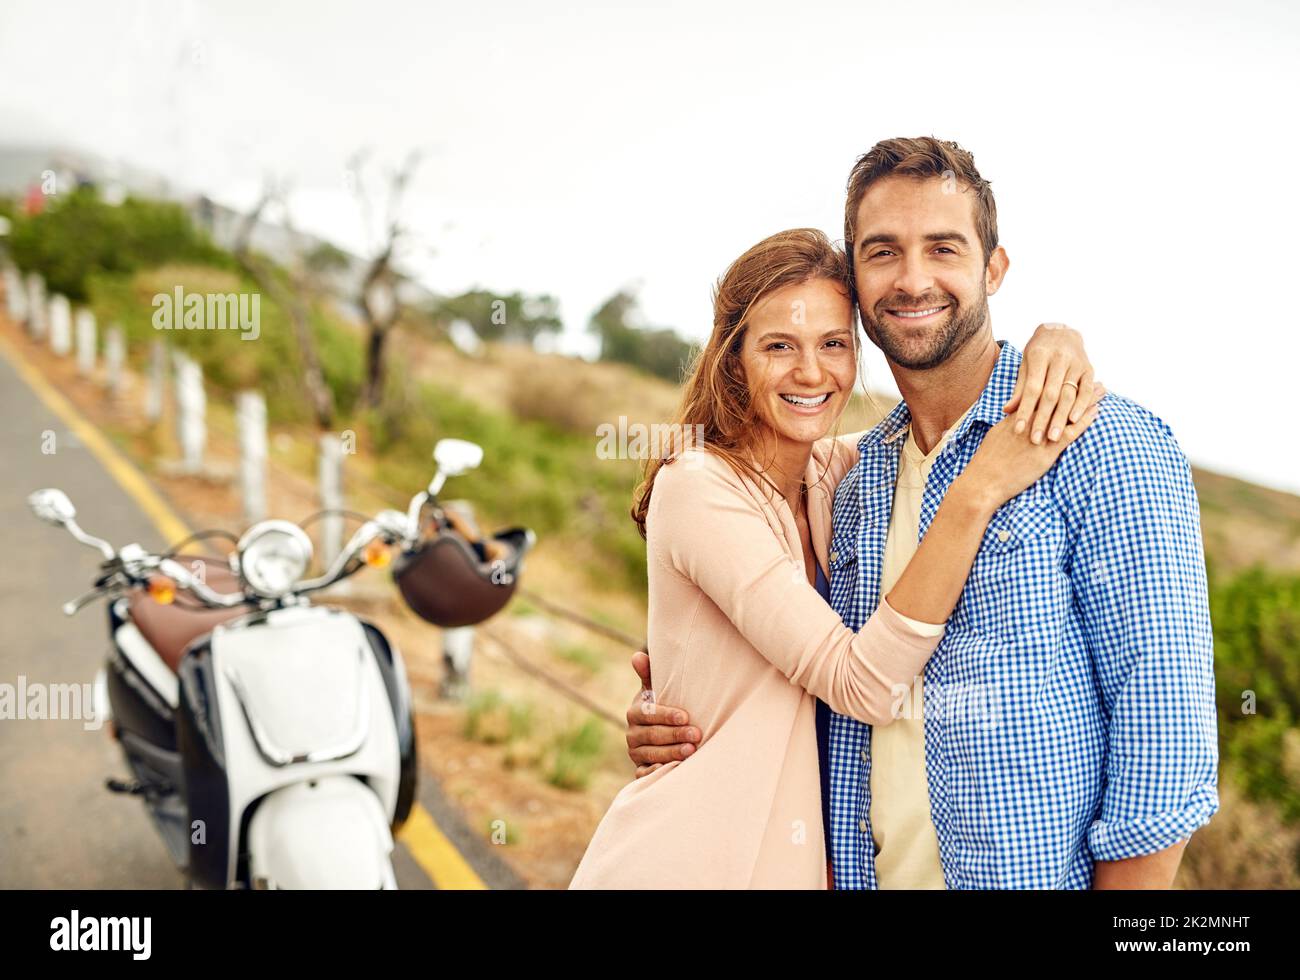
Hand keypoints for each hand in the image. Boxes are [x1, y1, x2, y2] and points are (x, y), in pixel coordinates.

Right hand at [625, 650, 699, 776]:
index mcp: (635, 713)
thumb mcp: (657, 691)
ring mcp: (636, 753)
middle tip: (696, 735)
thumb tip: (637, 655)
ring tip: (691, 751)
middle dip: (675, 735)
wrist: (662, 735)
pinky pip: (644, 774)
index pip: (648, 714)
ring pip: (651, 754)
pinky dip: (656, 773)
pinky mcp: (640, 770)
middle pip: (652, 735)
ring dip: (672, 753)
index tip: (685, 716)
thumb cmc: (664, 708)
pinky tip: (673, 770)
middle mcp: (632, 734)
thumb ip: (649, 675)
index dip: (666, 715)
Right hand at [960, 385, 1104, 512]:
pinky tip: (1096, 412)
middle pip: (1057, 398)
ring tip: (1102, 390)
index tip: (1069, 377)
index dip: (1057, 385)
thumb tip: (1014, 418)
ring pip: (1067, 411)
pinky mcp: (1046, 451)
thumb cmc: (987, 461)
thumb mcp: (996, 435)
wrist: (985, 479)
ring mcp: (1039, 435)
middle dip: (1076, 387)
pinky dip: (1083, 421)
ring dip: (1086, 400)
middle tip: (1093, 378)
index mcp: (1018, 416)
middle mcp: (1030, 421)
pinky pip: (1069, 432)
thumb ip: (1009, 425)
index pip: (1041, 396)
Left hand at [1003, 323, 1098, 444]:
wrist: (1062, 331)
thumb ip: (1020, 388)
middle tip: (1035, 440)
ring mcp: (1076, 363)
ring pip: (1068, 394)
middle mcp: (1059, 358)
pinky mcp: (1089, 369)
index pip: (1031, 388)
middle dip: (1042, 419)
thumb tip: (1006, 410)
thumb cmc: (1038, 353)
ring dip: (1060, 417)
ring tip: (1053, 437)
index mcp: (1039, 355)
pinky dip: (1081, 406)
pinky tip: (1073, 421)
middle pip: (1050, 394)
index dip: (1024, 410)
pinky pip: (1086, 390)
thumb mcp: (1025, 366)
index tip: (1018, 430)